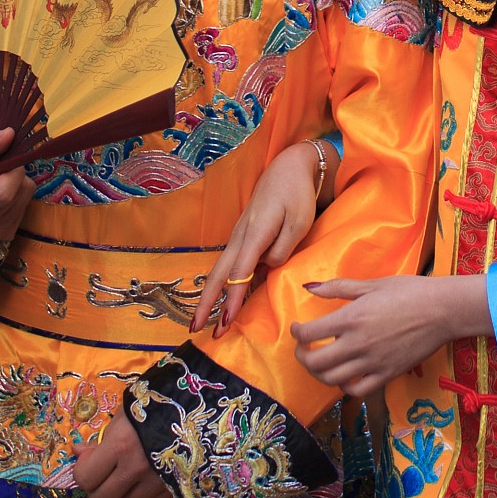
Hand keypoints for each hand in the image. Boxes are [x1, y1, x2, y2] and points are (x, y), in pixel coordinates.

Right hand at [0, 128, 34, 241]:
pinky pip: (25, 207)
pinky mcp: (3, 233)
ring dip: (16, 182)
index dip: (12, 170)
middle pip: (16, 195)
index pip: (3, 194)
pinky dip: (17, 193)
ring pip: (25, 199)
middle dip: (14, 173)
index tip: (4, 156)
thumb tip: (9, 136)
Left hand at [72, 408, 169, 497]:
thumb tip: (79, 453)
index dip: (82, 471)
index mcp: (120, 446)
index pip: (85, 478)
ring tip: (133, 470)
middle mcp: (137, 469)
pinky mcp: (177, 487)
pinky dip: (148, 490)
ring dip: (125, 490)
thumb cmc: (161, 401)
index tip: (89, 460)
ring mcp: (158, 481)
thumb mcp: (126, 413)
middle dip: (98, 488)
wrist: (204, 405)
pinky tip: (154, 471)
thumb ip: (101, 437)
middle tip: (104, 474)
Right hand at [194, 140, 325, 335]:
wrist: (288, 168)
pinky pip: (228, 264)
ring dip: (209, 296)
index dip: (232, 300)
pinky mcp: (241, 236)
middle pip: (218, 275)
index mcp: (255, 234)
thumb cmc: (297, 195)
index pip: (241, 274)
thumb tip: (266, 269)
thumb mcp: (299, 224)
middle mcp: (240, 237)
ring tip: (202, 321)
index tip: (225, 322)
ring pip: (219, 270)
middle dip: (206, 303)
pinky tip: (219, 300)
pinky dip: (219, 284)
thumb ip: (283, 250)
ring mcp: (238, 236)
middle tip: (197, 330)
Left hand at [293, 275, 490, 398]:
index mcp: (352, 318)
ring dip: (319, 372)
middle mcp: (358, 344)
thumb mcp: (372, 284)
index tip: (297, 328)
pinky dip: (345, 387)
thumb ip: (338, 287)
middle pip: (315, 362)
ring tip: (321, 362)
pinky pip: (357, 390)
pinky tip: (345, 375)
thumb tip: (309, 288)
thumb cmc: (409, 291)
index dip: (296, 332)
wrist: (443, 310)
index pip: (309, 333)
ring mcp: (373, 362)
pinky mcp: (387, 374)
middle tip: (304, 348)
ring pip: (332, 379)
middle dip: (302, 356)